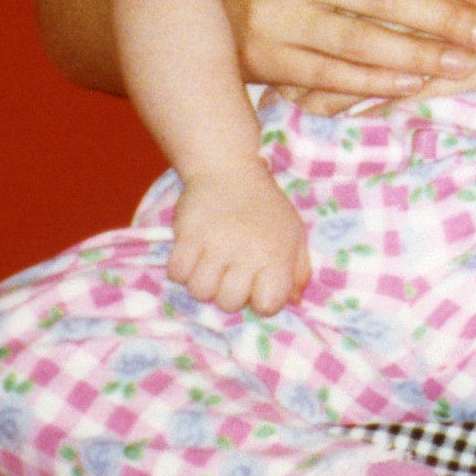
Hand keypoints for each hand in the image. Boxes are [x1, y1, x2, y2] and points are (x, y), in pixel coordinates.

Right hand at [166, 166, 312, 315]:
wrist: (229, 169)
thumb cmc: (264, 207)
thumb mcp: (293, 234)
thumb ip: (298, 270)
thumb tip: (295, 301)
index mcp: (276, 256)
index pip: (268, 306)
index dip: (260, 300)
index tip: (256, 283)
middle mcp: (247, 253)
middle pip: (229, 304)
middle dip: (228, 293)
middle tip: (229, 271)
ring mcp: (215, 244)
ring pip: (200, 292)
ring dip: (203, 282)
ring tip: (210, 263)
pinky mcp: (188, 235)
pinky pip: (177, 274)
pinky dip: (182, 269)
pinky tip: (193, 255)